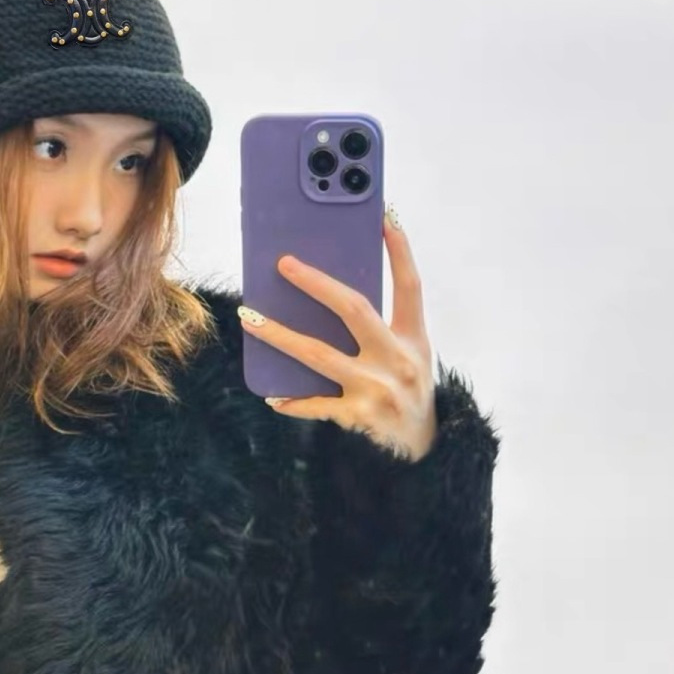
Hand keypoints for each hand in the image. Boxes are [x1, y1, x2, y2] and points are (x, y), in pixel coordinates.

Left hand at [239, 213, 437, 462]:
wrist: (424, 455)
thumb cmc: (410, 396)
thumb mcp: (411, 358)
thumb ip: (383, 330)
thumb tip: (332, 296)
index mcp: (415, 340)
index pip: (410, 286)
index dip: (399, 251)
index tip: (383, 218)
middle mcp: (399, 361)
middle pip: (354, 309)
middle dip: (316, 283)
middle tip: (283, 263)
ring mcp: (378, 390)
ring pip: (318, 355)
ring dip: (279, 335)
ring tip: (249, 318)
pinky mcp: (359, 418)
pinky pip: (316, 404)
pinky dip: (292, 400)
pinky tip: (271, 394)